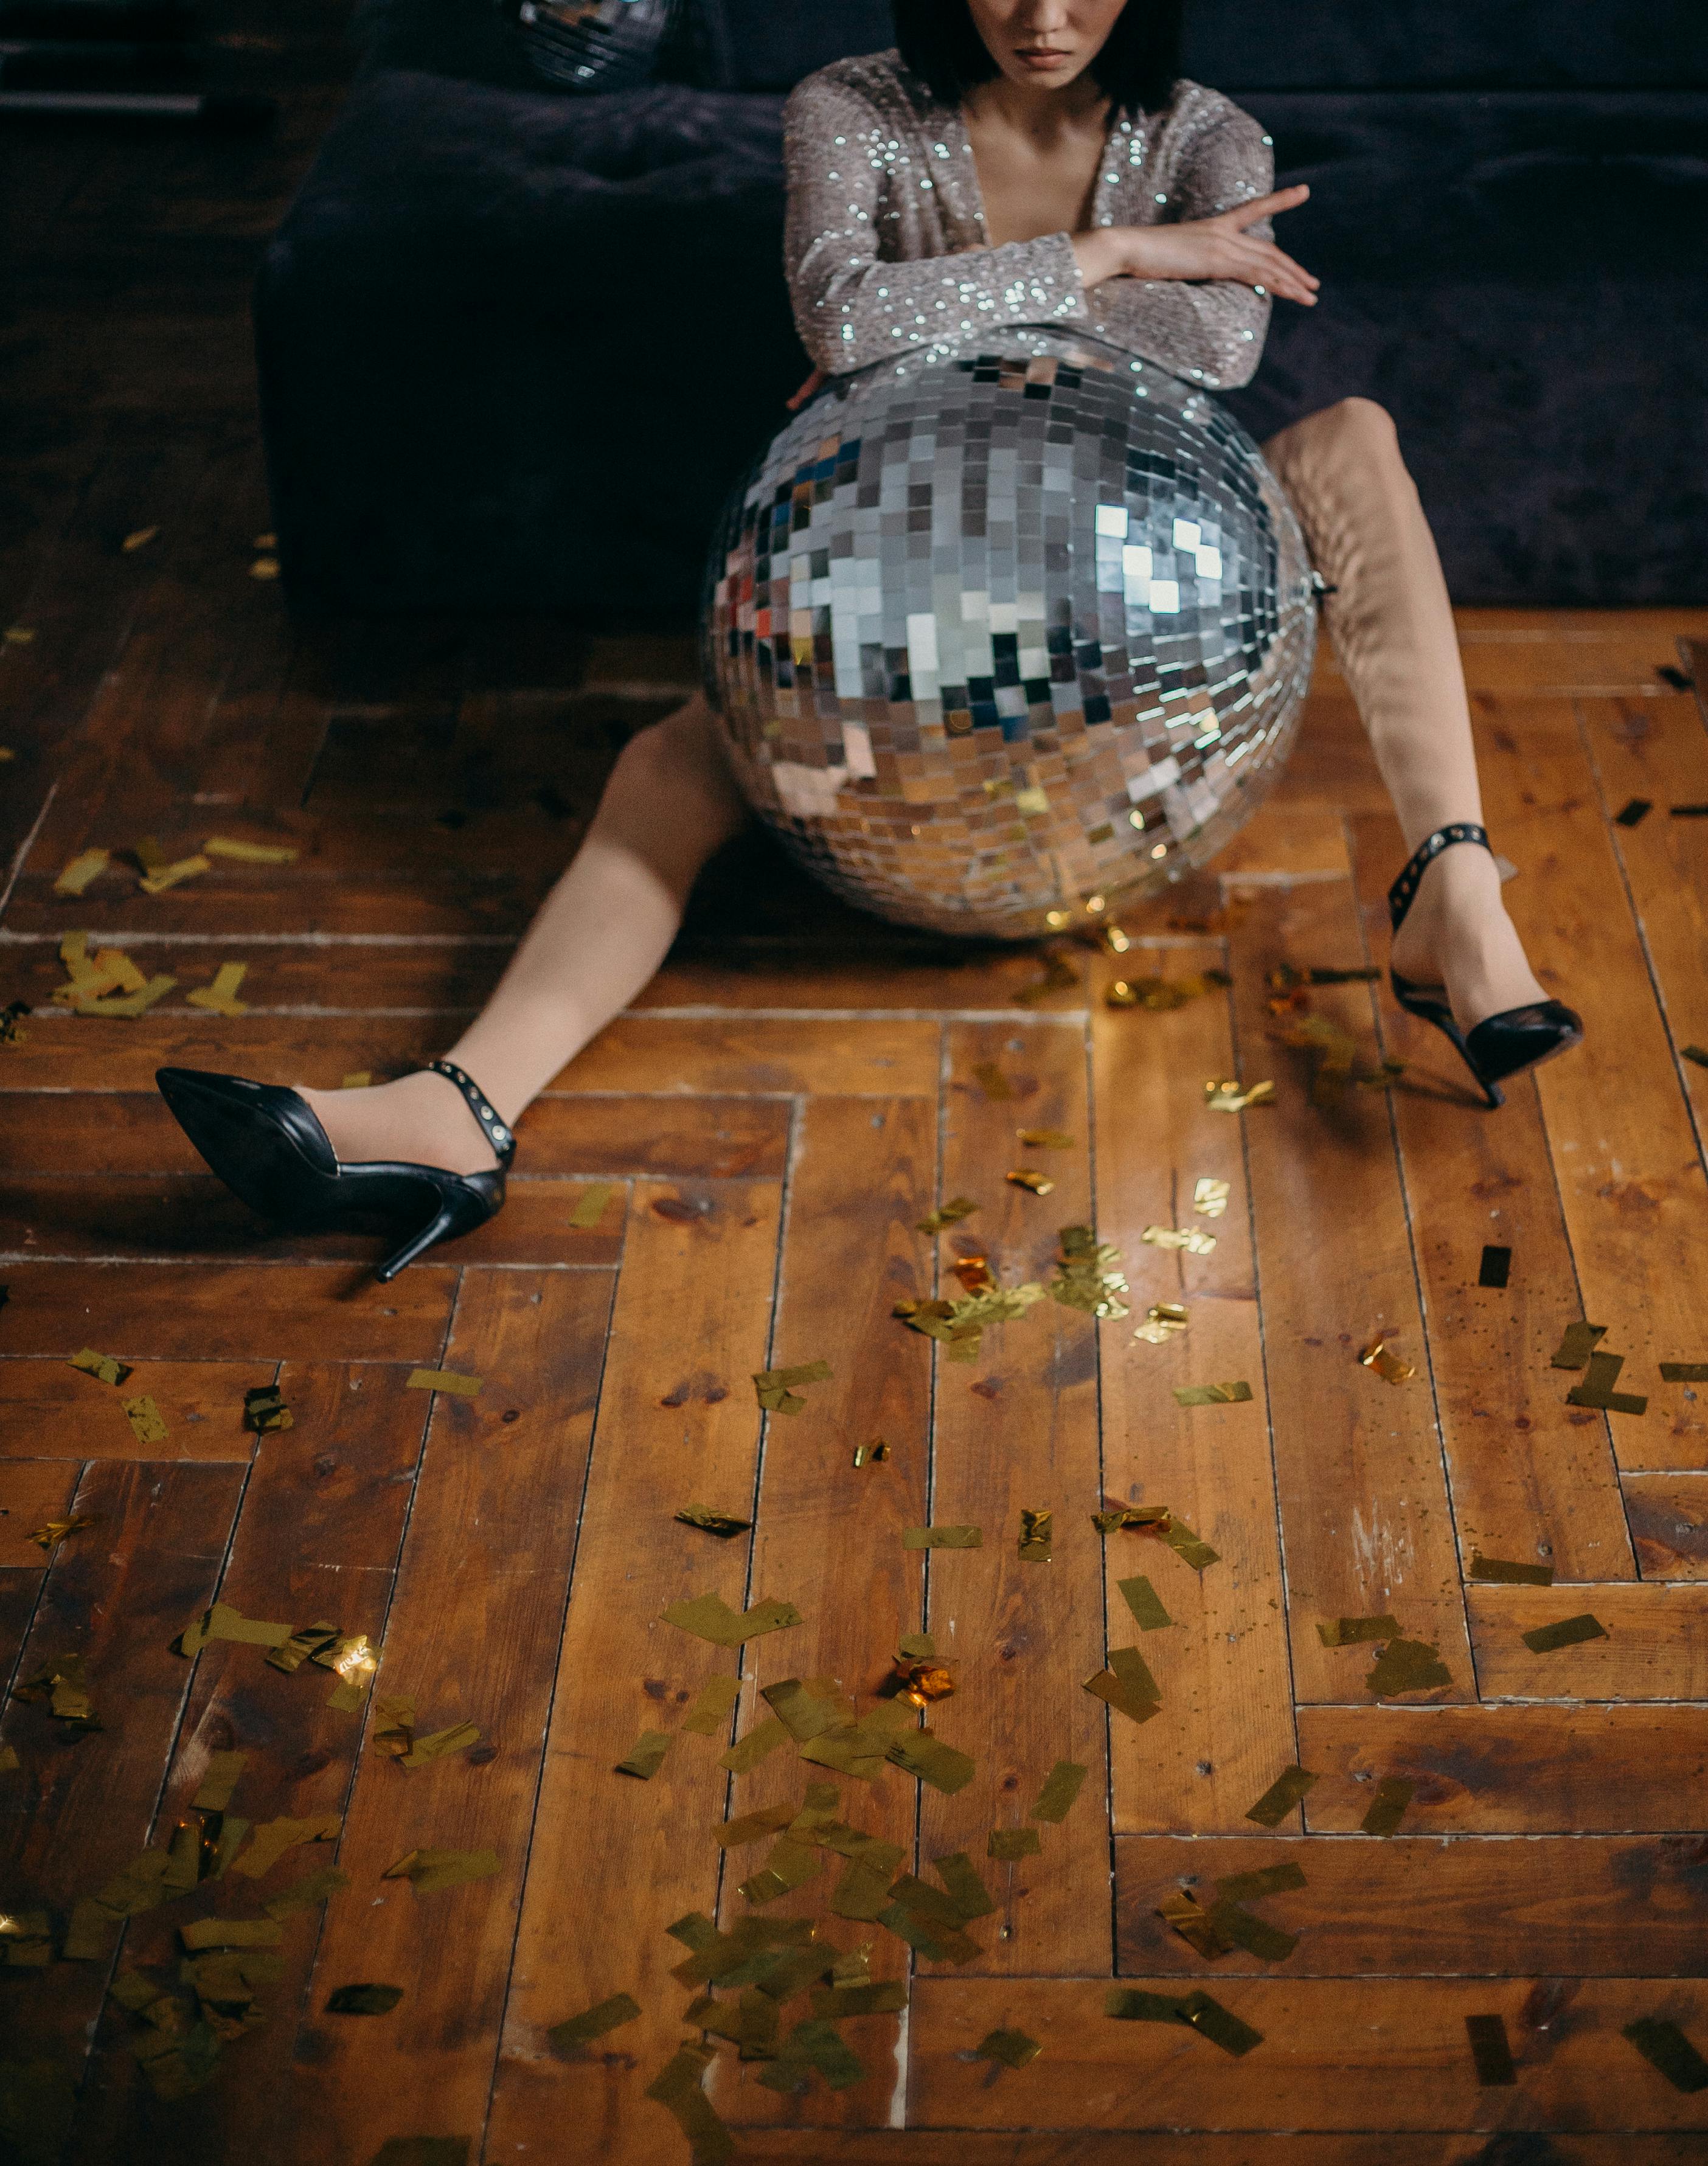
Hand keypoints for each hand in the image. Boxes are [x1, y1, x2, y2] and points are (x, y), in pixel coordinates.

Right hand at [1074, 185, 1317, 305]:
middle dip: (1293, 269)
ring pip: (1267, 264)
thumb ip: (1192, 259)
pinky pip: (1255, 273)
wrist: (1127, 247)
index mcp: (1214, 225)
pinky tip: (1292, 293)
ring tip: (1311, 295)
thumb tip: (1196, 270)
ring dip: (1292, 281)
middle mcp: (1222, 232)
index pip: (1254, 210)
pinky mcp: (1216, 260)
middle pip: (1269, 250)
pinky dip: (1277, 284)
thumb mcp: (1173, 255)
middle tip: (1313, 284)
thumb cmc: (1141, 255)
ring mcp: (1221, 244)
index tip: (1304, 192)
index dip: (1281, 200)